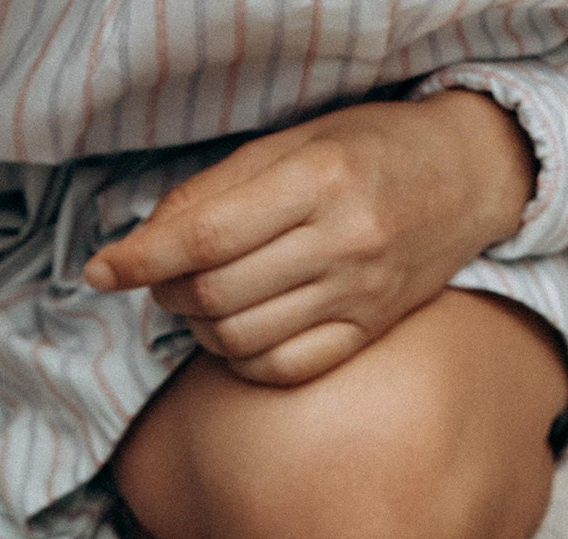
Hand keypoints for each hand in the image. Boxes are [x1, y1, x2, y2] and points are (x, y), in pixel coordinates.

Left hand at [85, 93, 537, 387]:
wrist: (467, 177)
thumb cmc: (373, 148)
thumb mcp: (297, 140)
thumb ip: (219, 188)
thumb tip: (146, 239)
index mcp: (321, 180)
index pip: (206, 237)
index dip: (141, 259)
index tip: (100, 270)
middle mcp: (343, 242)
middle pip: (215, 294)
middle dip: (166, 290)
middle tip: (161, 274)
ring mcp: (358, 297)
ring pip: (238, 339)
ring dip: (196, 325)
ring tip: (198, 298)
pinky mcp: (366, 335)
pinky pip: (277, 370)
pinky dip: (237, 359)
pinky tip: (235, 330)